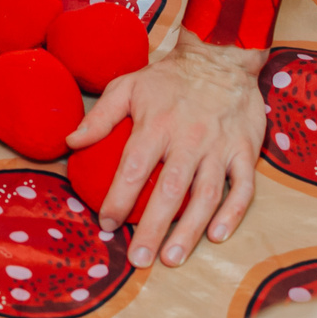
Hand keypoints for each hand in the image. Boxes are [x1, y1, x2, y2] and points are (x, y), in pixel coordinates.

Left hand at [64, 33, 263, 268]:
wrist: (221, 57)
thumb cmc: (168, 78)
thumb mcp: (127, 86)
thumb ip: (100, 117)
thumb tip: (70, 143)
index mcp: (157, 123)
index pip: (133, 168)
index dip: (118, 199)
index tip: (106, 223)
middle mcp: (190, 138)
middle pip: (170, 190)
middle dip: (153, 228)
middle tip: (139, 260)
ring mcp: (221, 146)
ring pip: (206, 195)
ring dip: (190, 230)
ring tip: (172, 258)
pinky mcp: (246, 150)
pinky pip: (242, 187)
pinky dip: (232, 213)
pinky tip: (216, 236)